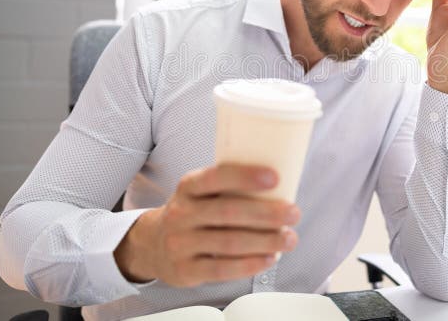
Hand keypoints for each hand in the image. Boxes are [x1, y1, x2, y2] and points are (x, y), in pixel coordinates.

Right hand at [114, 163, 300, 286]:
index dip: (245, 176)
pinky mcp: (185, 270)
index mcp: (188, 186)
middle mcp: (181, 213)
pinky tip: (269, 258)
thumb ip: (230, 188)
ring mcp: (180, 243)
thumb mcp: (201, 193)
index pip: (215, 177)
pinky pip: (221, 269)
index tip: (274, 177)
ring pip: (229, 243)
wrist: (153, 244)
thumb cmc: (193, 213)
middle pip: (228, 212)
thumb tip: (281, 185)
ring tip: (289, 238)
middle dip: (266, 213)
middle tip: (294, 213)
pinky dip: (249, 264)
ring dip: (265, 241)